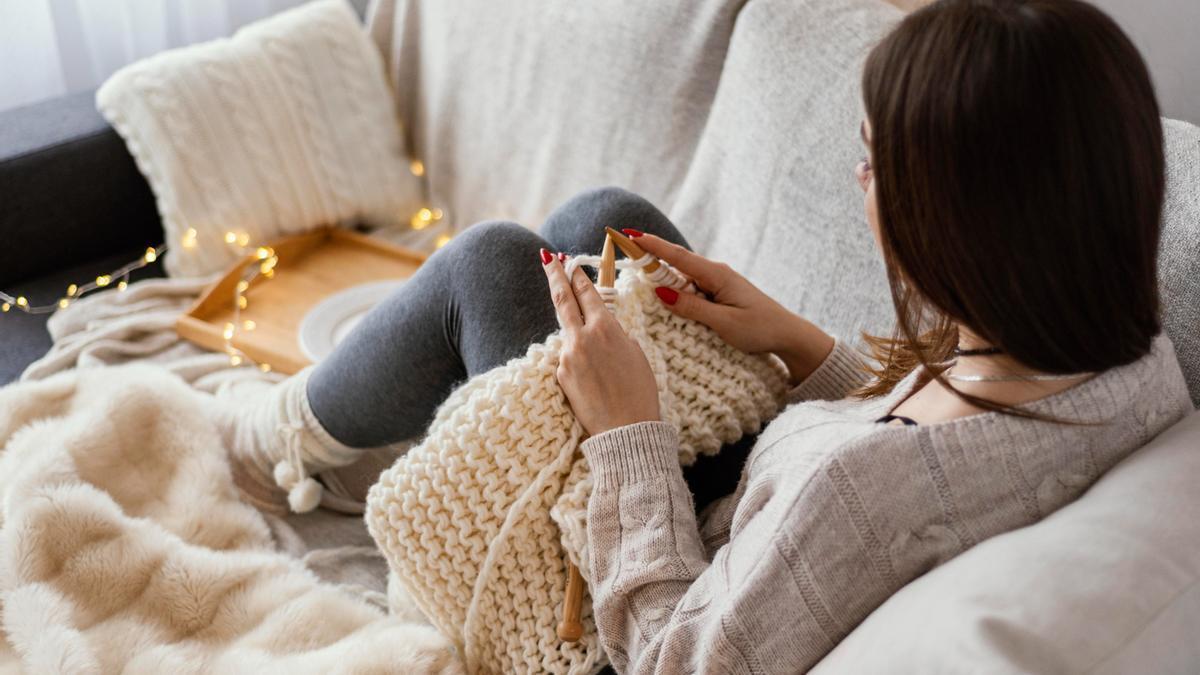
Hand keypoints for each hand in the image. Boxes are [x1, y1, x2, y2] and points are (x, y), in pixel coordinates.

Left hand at [542, 249, 661, 435]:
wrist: (626, 430)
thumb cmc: (640, 393)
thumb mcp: (636, 354)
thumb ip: (617, 336)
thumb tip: (604, 332)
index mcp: (606, 327)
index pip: (587, 293)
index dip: (577, 276)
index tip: (568, 262)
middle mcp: (582, 337)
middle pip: (562, 299)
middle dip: (554, 276)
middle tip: (547, 258)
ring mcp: (567, 356)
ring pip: (569, 336)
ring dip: (579, 339)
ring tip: (601, 361)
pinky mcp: (561, 375)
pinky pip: (569, 361)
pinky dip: (580, 365)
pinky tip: (597, 383)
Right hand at [631, 232, 834, 384]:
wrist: (788, 335)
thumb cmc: (760, 329)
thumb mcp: (723, 322)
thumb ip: (691, 306)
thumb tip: (661, 292)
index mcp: (716, 275)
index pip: (677, 256)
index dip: (652, 245)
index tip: (629, 234)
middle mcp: (716, 274)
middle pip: (676, 262)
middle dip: (650, 255)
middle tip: (624, 249)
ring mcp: (718, 284)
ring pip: (682, 276)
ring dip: (661, 275)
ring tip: (636, 273)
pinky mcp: (719, 294)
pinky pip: (691, 287)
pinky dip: (675, 288)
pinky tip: (664, 295)